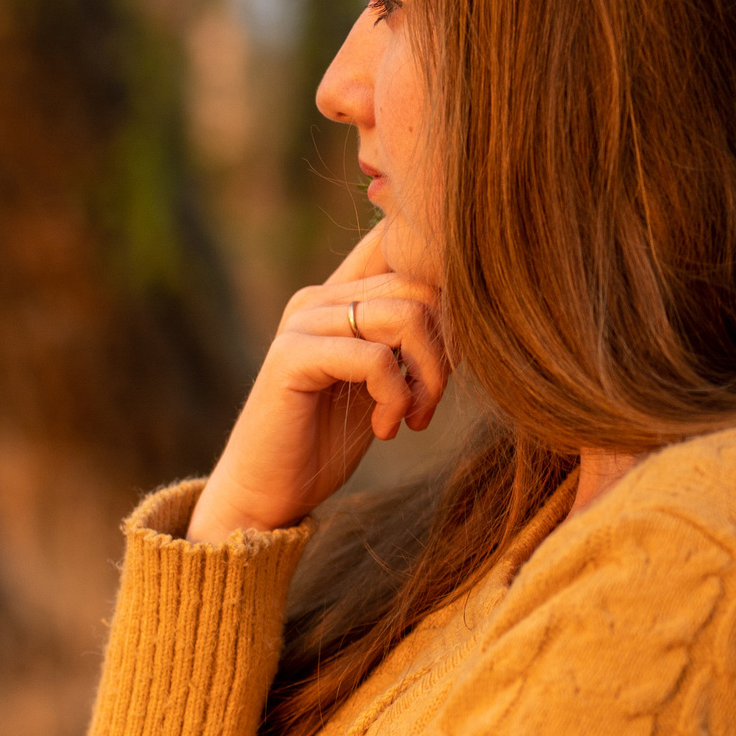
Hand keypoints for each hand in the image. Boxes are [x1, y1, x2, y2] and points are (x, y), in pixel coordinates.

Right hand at [185, 223, 450, 542]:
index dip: (444, 286)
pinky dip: (396, 398)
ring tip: (413, 416)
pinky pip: (376, 358)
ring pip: (406, 316)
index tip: (447, 353)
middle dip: (445, 348)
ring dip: (427, 376)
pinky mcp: (292, 356)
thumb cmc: (326, 440)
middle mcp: (319, 297)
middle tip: (430, 402)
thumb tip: (468, 310)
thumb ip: (406, 339)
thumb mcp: (380, 381)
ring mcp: (302, 322)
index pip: (398, 243)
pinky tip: (385, 428)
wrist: (267, 493)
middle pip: (420, 284)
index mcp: (339, 295)